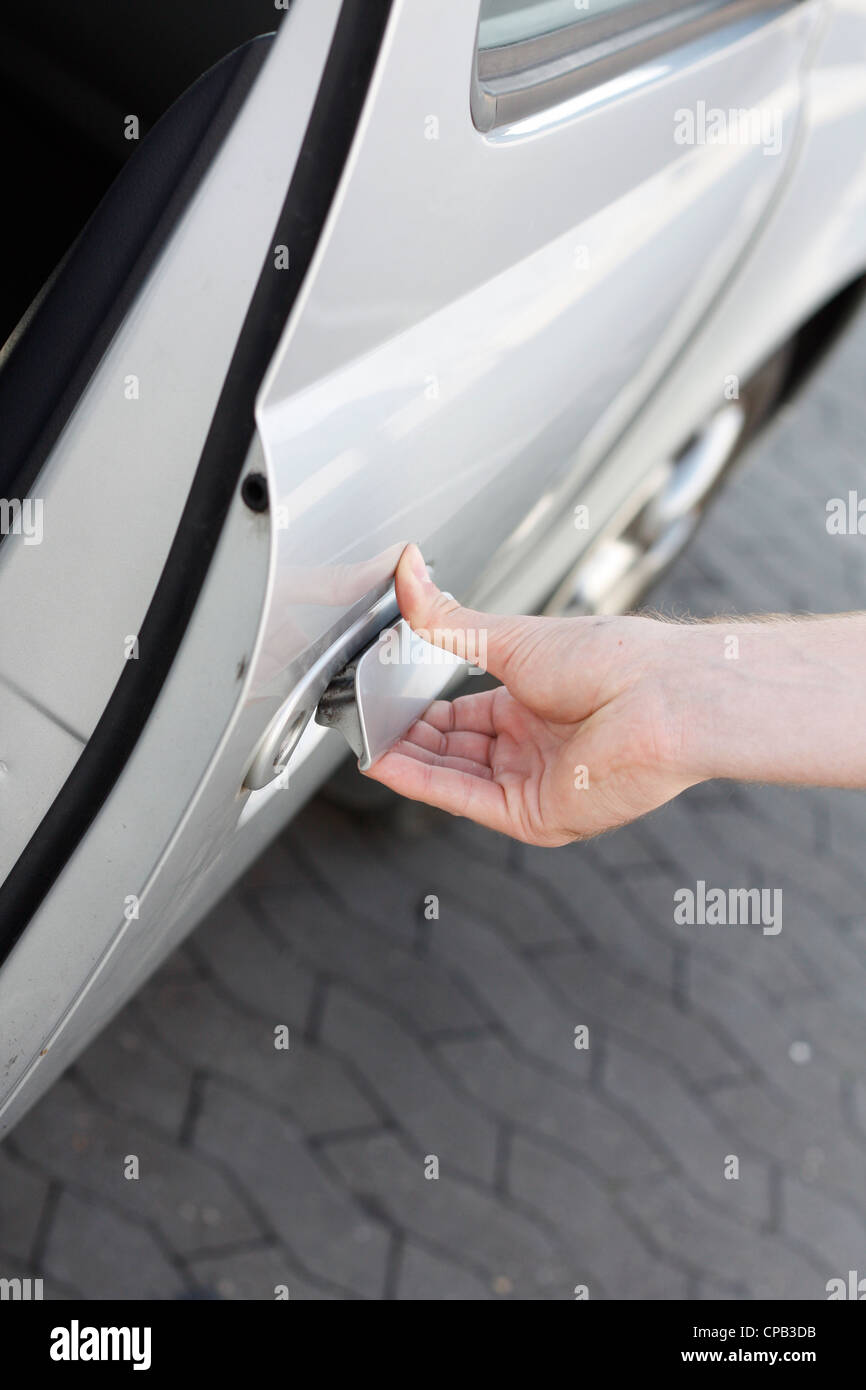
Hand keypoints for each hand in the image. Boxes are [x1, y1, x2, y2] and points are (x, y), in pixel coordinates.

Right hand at [363, 545, 698, 844]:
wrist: (659, 696)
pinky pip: (468, 800)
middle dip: (407, 738)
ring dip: (409, 760)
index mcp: (534, 705)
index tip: (380, 699)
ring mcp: (535, 784)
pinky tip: (387, 763)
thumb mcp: (512, 637)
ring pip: (455, 778)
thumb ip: (448, 620)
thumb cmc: (613, 661)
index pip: (461, 719)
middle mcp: (534, 748)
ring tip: (365, 740)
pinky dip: (423, 783)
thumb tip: (408, 570)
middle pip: (454, 751)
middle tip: (363, 721)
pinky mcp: (537, 815)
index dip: (419, 712)